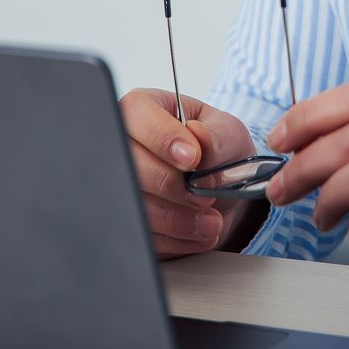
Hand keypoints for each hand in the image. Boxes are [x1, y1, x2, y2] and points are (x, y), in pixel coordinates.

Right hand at [119, 86, 254, 260]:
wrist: (221, 190)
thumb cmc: (218, 149)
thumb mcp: (228, 134)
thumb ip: (217, 137)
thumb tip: (199, 138)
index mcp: (144, 109)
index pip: (138, 115)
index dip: (164, 138)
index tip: (193, 159)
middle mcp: (123, 144)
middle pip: (131, 167)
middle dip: (173, 187)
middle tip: (206, 195)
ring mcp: (119, 184)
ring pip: (135, 205)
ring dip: (178, 220)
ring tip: (211, 221)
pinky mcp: (126, 218)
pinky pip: (141, 234)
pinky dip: (175, 239)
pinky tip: (197, 233)